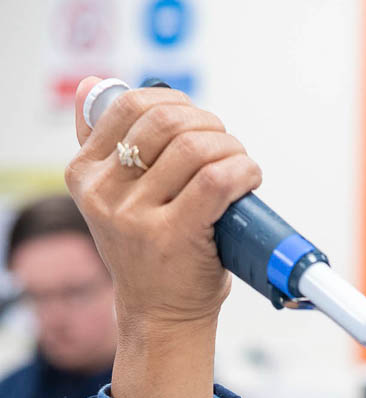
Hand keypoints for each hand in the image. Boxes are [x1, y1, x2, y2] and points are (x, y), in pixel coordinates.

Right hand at [64, 77, 262, 397]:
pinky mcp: (173, 236)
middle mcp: (103, 194)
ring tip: (239, 164)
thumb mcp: (113, 197)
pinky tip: (249, 180)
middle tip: (225, 144)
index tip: (196, 121)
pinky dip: (242, 171)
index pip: (128, 106)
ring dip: (230, 147)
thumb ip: (104, 144)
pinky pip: (215, 180)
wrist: (160, 314)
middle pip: (166, 123)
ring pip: (194, 148)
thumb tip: (97, 82)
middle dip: (207, 124)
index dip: (174, 102)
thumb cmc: (149, 253)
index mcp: (84, 174)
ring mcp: (136, 217)